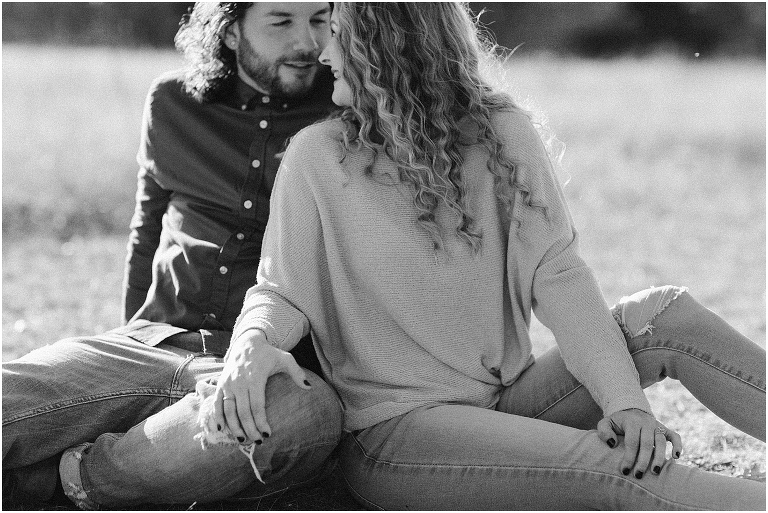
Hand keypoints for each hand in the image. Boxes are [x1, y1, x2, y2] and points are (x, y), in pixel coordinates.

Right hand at [213, 329, 311, 444]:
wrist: (247, 343)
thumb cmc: (268, 354)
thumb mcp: (285, 358)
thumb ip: (297, 372)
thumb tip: (309, 387)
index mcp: (255, 377)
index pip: (257, 405)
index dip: (261, 422)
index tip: (267, 434)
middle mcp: (239, 381)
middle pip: (243, 411)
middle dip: (249, 429)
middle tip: (257, 442)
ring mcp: (228, 383)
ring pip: (228, 410)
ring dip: (233, 427)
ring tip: (242, 440)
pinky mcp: (220, 384)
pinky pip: (216, 403)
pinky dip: (217, 417)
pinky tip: (221, 429)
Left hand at [597, 408, 682, 478]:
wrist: (630, 410)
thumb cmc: (617, 422)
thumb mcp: (606, 422)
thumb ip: (604, 431)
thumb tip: (612, 444)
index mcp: (632, 422)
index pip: (632, 441)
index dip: (629, 457)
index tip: (625, 471)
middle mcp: (646, 423)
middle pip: (647, 443)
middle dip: (643, 461)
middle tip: (638, 475)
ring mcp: (657, 425)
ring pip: (661, 441)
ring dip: (659, 457)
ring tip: (655, 472)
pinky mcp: (665, 429)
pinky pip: (674, 436)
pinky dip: (678, 445)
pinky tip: (676, 457)